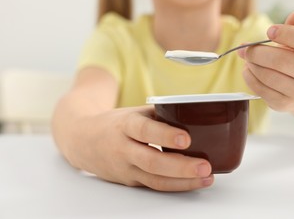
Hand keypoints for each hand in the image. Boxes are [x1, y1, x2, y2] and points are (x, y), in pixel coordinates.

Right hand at [73, 106, 212, 191]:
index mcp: (125, 125)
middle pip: (151, 162)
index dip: (164, 136)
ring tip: (206, 178)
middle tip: (205, 166)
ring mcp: (125, 169)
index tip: (186, 139)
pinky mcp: (130, 181)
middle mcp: (123, 149)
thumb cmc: (115, 124)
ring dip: (183, 181)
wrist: (82, 141)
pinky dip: (175, 185)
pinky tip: (194, 182)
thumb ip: (159, 114)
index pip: (144, 130)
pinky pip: (154, 186)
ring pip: (155, 180)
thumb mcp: (133, 112)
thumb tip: (195, 114)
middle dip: (180, 167)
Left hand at [239, 12, 293, 110]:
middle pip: (283, 60)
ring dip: (252, 64)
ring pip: (269, 76)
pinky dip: (250, 78)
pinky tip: (248, 70)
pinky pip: (261, 89)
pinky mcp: (286, 104)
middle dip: (258, 52)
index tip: (269, 30)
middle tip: (245, 47)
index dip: (288, 33)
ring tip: (247, 58)